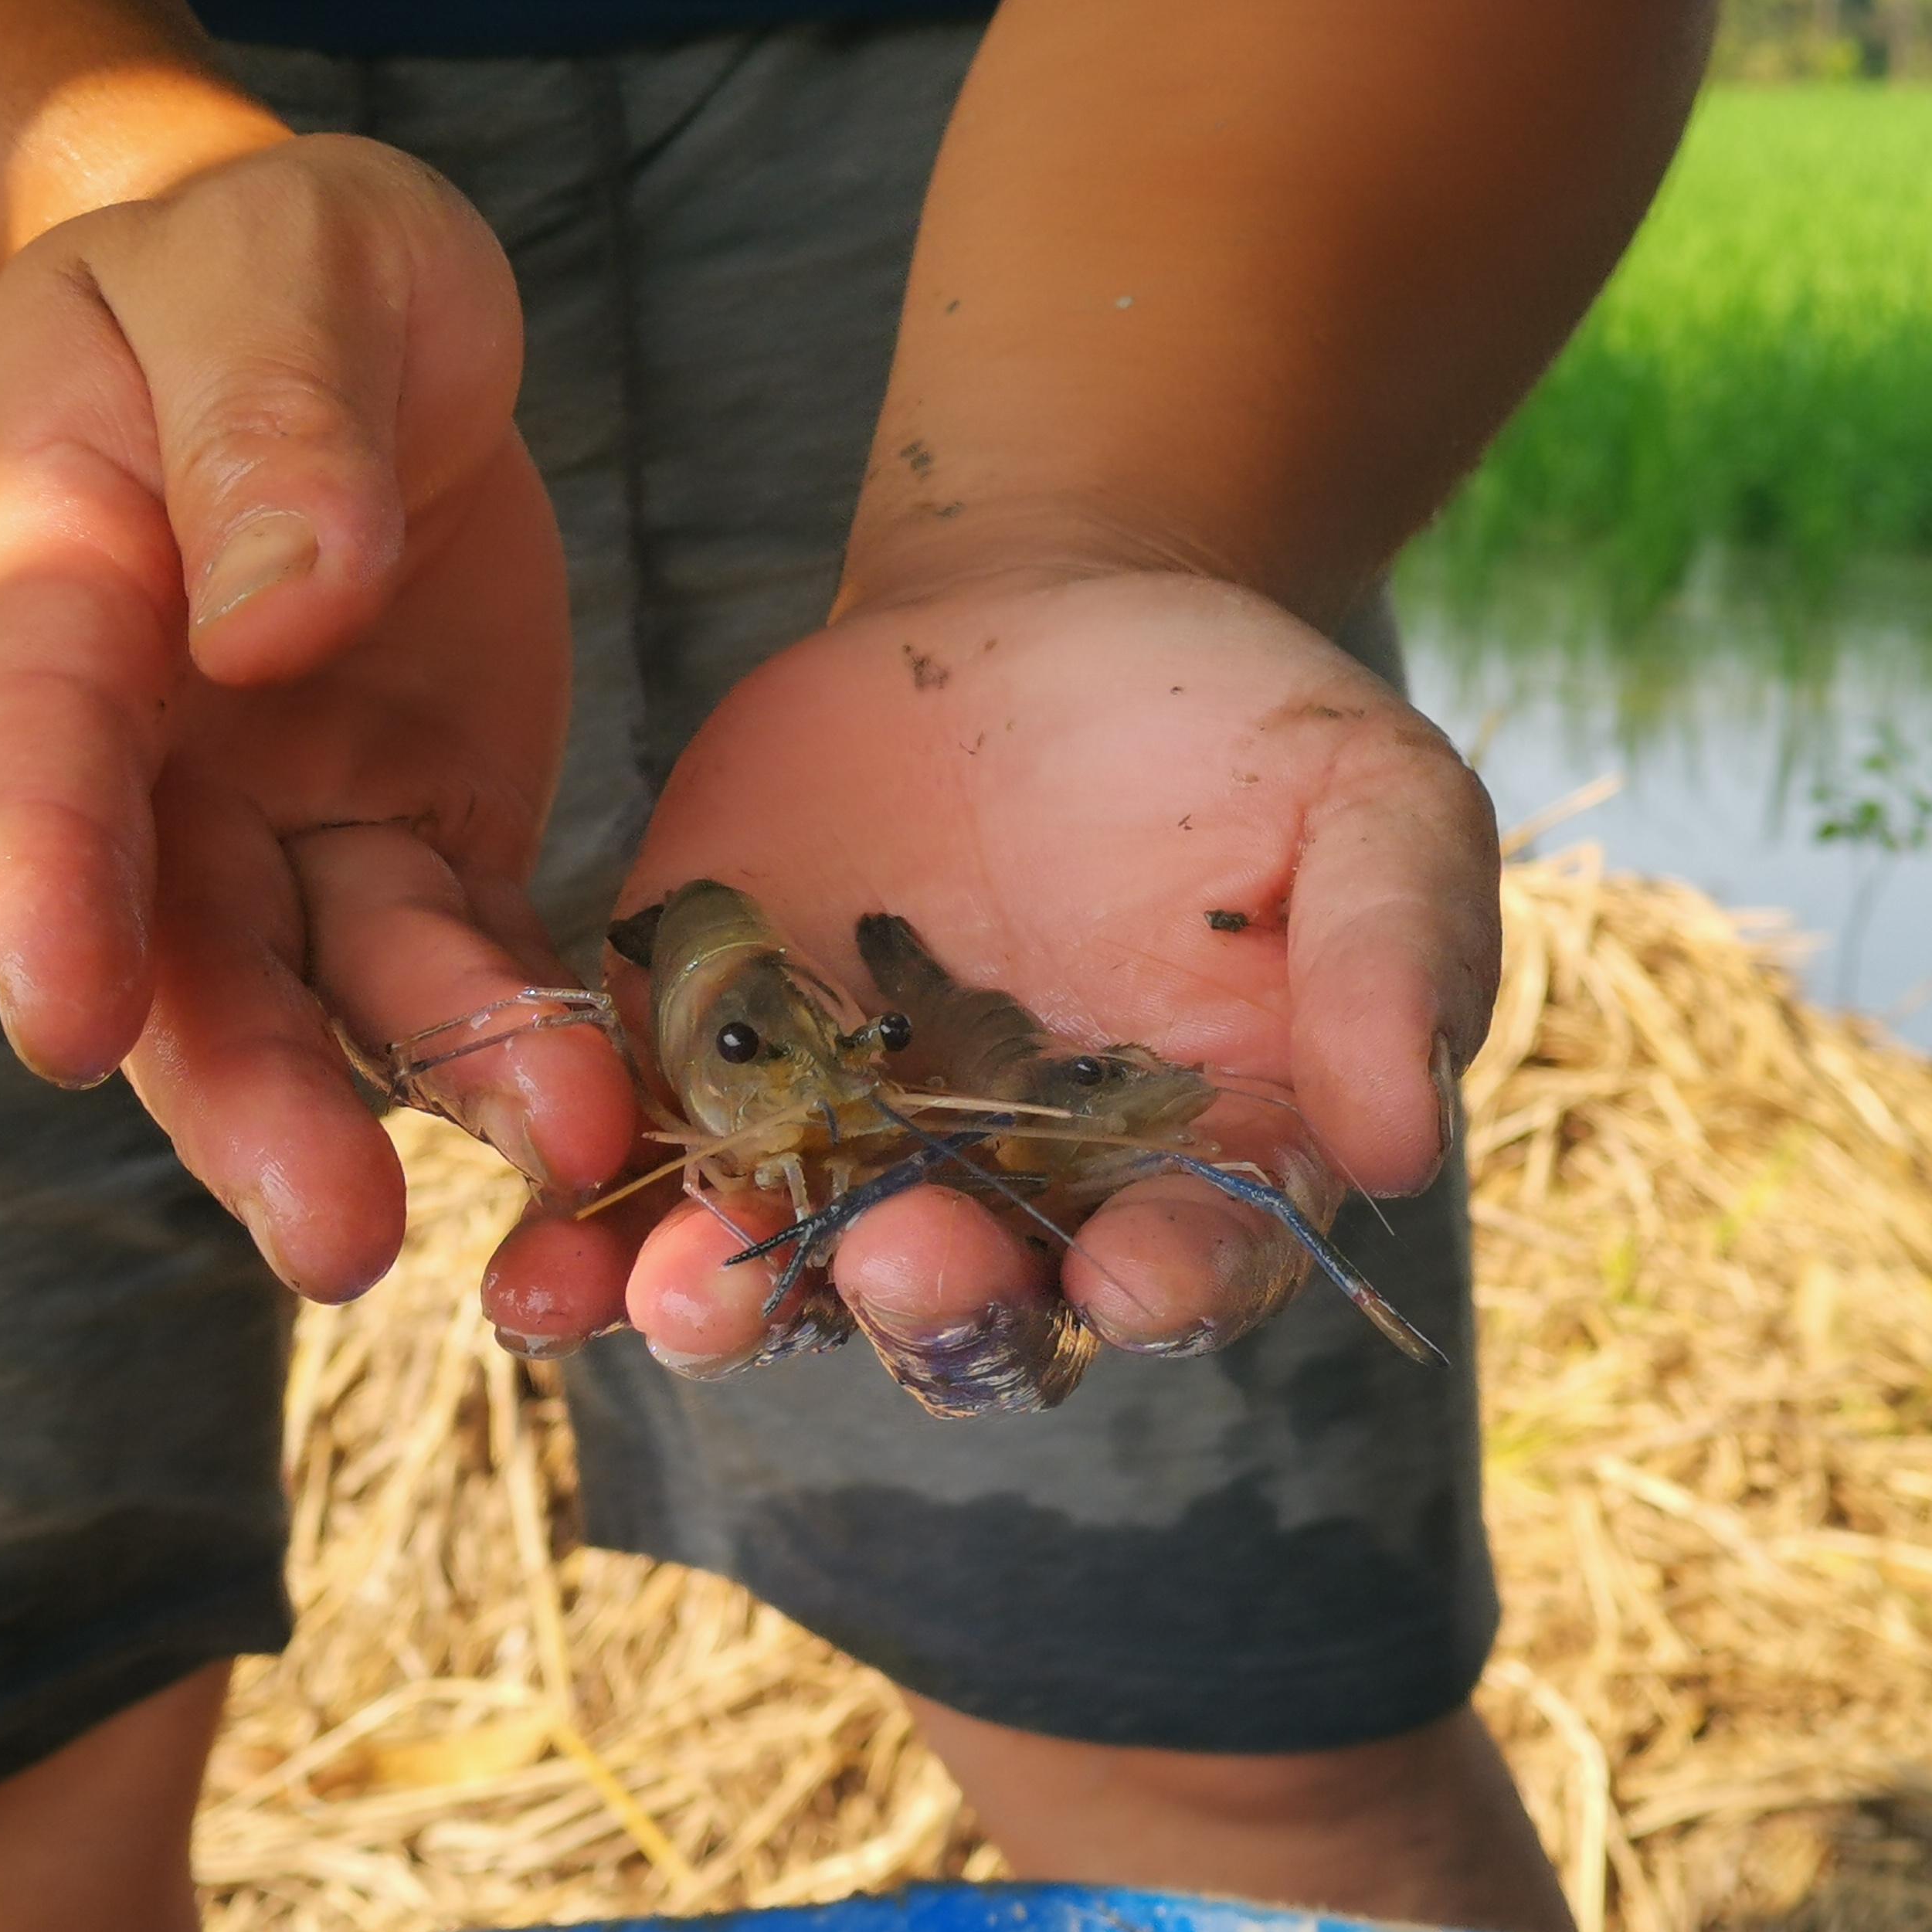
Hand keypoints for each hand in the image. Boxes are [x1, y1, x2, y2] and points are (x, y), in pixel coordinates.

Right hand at [0, 135, 637, 1299]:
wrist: (369, 327)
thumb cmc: (283, 266)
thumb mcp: (289, 273)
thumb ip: (269, 425)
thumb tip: (271, 613)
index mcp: (66, 585)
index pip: (42, 749)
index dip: (47, 890)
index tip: (66, 1027)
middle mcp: (163, 745)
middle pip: (183, 945)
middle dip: (253, 1095)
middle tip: (332, 1236)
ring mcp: (296, 812)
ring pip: (340, 990)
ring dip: (437, 1091)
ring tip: (566, 1156)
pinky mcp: (429, 837)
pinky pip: (475, 958)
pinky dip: (538, 1036)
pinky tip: (621, 1106)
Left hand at [498, 570, 1498, 1396]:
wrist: (1040, 621)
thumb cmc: (1239, 730)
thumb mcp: (1370, 802)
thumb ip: (1395, 957)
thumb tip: (1400, 1145)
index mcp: (1190, 1171)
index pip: (1192, 1268)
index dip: (1171, 1287)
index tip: (1136, 1276)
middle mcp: (1013, 1201)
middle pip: (971, 1310)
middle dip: (934, 1305)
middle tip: (905, 1265)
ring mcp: (846, 1148)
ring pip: (784, 1279)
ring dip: (729, 1308)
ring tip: (673, 1297)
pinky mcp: (707, 1072)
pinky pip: (632, 1179)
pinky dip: (579, 1241)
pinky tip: (531, 1268)